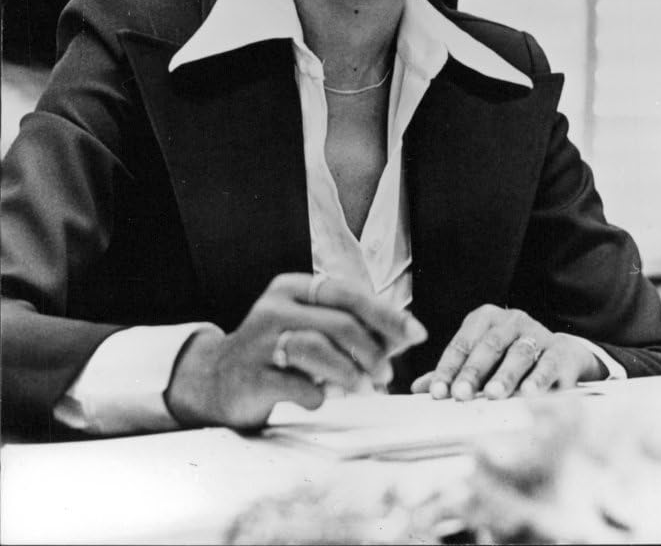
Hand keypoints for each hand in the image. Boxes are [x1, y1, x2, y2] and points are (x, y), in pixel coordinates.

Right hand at [166, 273, 426, 428]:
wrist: (217, 380)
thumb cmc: (276, 351)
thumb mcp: (311, 328)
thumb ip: (355, 329)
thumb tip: (407, 334)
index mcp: (292, 288)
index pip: (348, 293)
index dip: (386, 314)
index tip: (417, 333)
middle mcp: (274, 307)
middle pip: (339, 322)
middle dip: (373, 351)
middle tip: (387, 373)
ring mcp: (259, 341)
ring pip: (319, 349)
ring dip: (351, 373)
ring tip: (366, 388)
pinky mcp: (252, 376)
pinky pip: (297, 385)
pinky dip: (320, 395)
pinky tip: (325, 397)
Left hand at [410, 305, 604, 400]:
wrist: (561, 355)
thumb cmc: (510, 359)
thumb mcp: (482, 360)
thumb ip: (454, 372)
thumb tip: (419, 389)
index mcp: (486, 318)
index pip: (462, 343)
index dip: (448, 368)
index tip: (437, 393)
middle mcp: (511, 320)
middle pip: (489, 346)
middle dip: (473, 372)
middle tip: (461, 395)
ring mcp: (538, 332)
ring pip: (519, 353)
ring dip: (506, 375)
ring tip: (494, 395)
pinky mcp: (561, 350)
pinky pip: (549, 364)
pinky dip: (540, 380)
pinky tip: (530, 395)